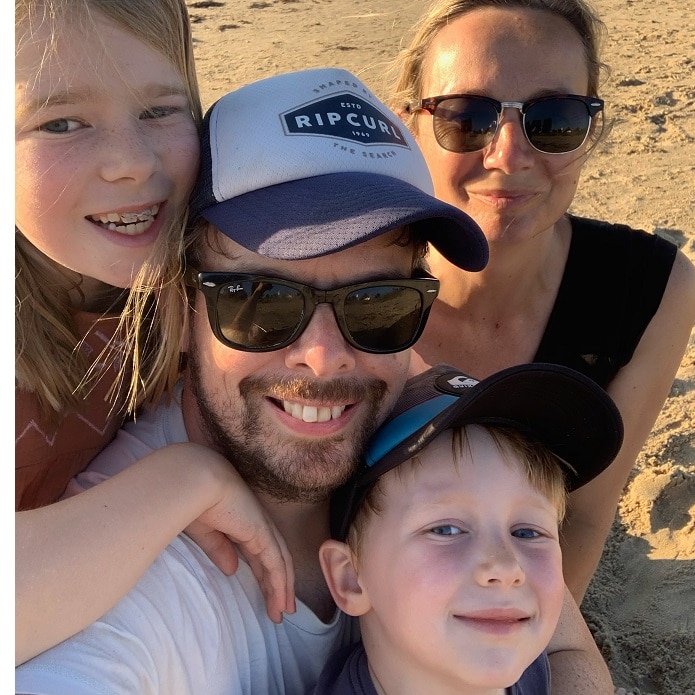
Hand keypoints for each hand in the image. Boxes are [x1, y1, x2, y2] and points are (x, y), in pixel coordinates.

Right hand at [184, 457, 295, 622]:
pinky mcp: (263, 534)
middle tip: (282, 608)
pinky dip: (281, 584)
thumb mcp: (205, 531)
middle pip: (274, 558)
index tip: (265, 593)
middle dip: (278, 584)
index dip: (263, 573)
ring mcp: (263, 528)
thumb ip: (219, 549)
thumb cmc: (191, 501)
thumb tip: (232, 569)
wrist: (195, 482)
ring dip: (283, 589)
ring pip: (280, 563)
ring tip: (283, 612)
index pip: (259, 552)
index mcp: (242, 521)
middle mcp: (257, 524)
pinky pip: (276, 565)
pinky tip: (281, 601)